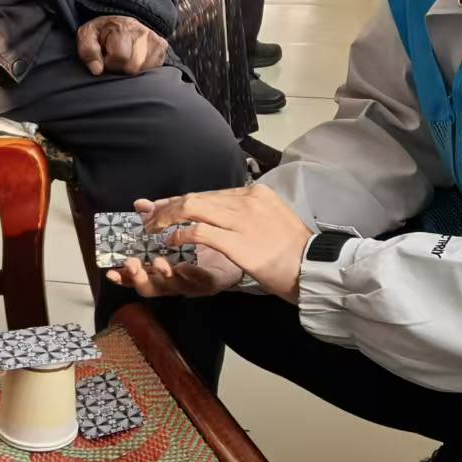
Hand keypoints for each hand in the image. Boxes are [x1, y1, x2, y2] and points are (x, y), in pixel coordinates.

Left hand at [77, 15, 167, 76]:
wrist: (120, 20)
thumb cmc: (102, 31)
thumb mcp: (88, 35)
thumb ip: (88, 51)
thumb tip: (97, 70)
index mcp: (123, 28)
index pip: (121, 56)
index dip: (110, 62)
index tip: (106, 57)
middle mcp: (143, 32)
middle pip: (133, 66)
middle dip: (121, 67)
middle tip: (115, 57)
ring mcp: (155, 39)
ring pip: (144, 70)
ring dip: (132, 68)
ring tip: (125, 56)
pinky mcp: (162, 47)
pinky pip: (153, 68)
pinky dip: (142, 67)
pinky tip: (135, 58)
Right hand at [105, 200, 247, 298]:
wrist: (242, 252)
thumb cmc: (204, 243)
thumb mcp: (177, 229)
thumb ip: (158, 220)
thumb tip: (139, 204)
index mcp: (162, 271)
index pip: (137, 279)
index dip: (123, 277)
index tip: (111, 271)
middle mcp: (174, 282)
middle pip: (151, 288)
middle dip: (139, 277)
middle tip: (132, 264)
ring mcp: (193, 284)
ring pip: (173, 286)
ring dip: (163, 275)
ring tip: (158, 263)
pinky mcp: (213, 282)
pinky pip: (201, 282)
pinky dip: (192, 275)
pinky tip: (186, 265)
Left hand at [138, 184, 311, 300]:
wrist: (313, 267)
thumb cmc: (293, 251)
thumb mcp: (272, 220)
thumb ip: (248, 213)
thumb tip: (223, 213)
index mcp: (255, 194)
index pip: (209, 194)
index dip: (181, 201)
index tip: (162, 207)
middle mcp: (246, 200)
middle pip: (197, 198)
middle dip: (168, 207)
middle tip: (149, 217)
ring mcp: (241, 219)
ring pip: (193, 209)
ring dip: (167, 218)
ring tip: (153, 229)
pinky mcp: (237, 241)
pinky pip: (198, 232)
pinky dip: (180, 234)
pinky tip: (170, 241)